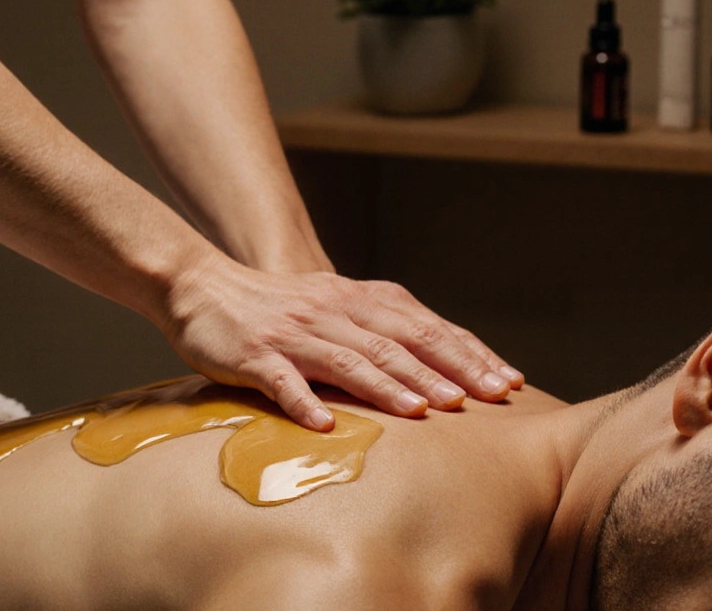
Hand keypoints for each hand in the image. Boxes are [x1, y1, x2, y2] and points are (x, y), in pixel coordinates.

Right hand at [161, 259, 522, 430]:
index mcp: (361, 299)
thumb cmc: (280, 306)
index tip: (508, 380)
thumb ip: (382, 328)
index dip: (470, 353)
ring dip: (389, 386)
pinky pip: (284, 381)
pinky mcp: (257, 355)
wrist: (203, 287)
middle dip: (447, 371)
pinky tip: (326, 425)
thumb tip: (442, 361)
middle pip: (400, 342)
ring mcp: (296, 333)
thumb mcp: (338, 305)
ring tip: (424, 411)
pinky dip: (305, 402)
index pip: (428, 327)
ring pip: (350, 359)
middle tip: (486, 399)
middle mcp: (335, 311)